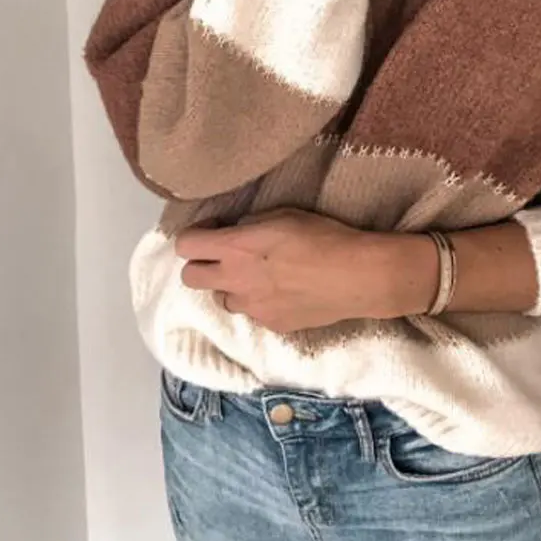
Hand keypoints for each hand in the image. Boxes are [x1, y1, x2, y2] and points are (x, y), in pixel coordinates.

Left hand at [176, 208, 436, 333]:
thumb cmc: (322, 235)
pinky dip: (259, 303)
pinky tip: (284, 292)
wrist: (355, 276)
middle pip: (190, 278)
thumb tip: (237, 231)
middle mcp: (234, 280)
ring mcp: (251, 308)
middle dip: (200, 265)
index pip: (185, 245)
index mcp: (234, 248)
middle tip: (225, 256)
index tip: (215, 230)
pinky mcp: (270, 325)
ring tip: (260, 277)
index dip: (195, 236)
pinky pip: (252, 313)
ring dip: (231, 286)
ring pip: (221, 299)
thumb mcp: (283, 215)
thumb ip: (251, 224)